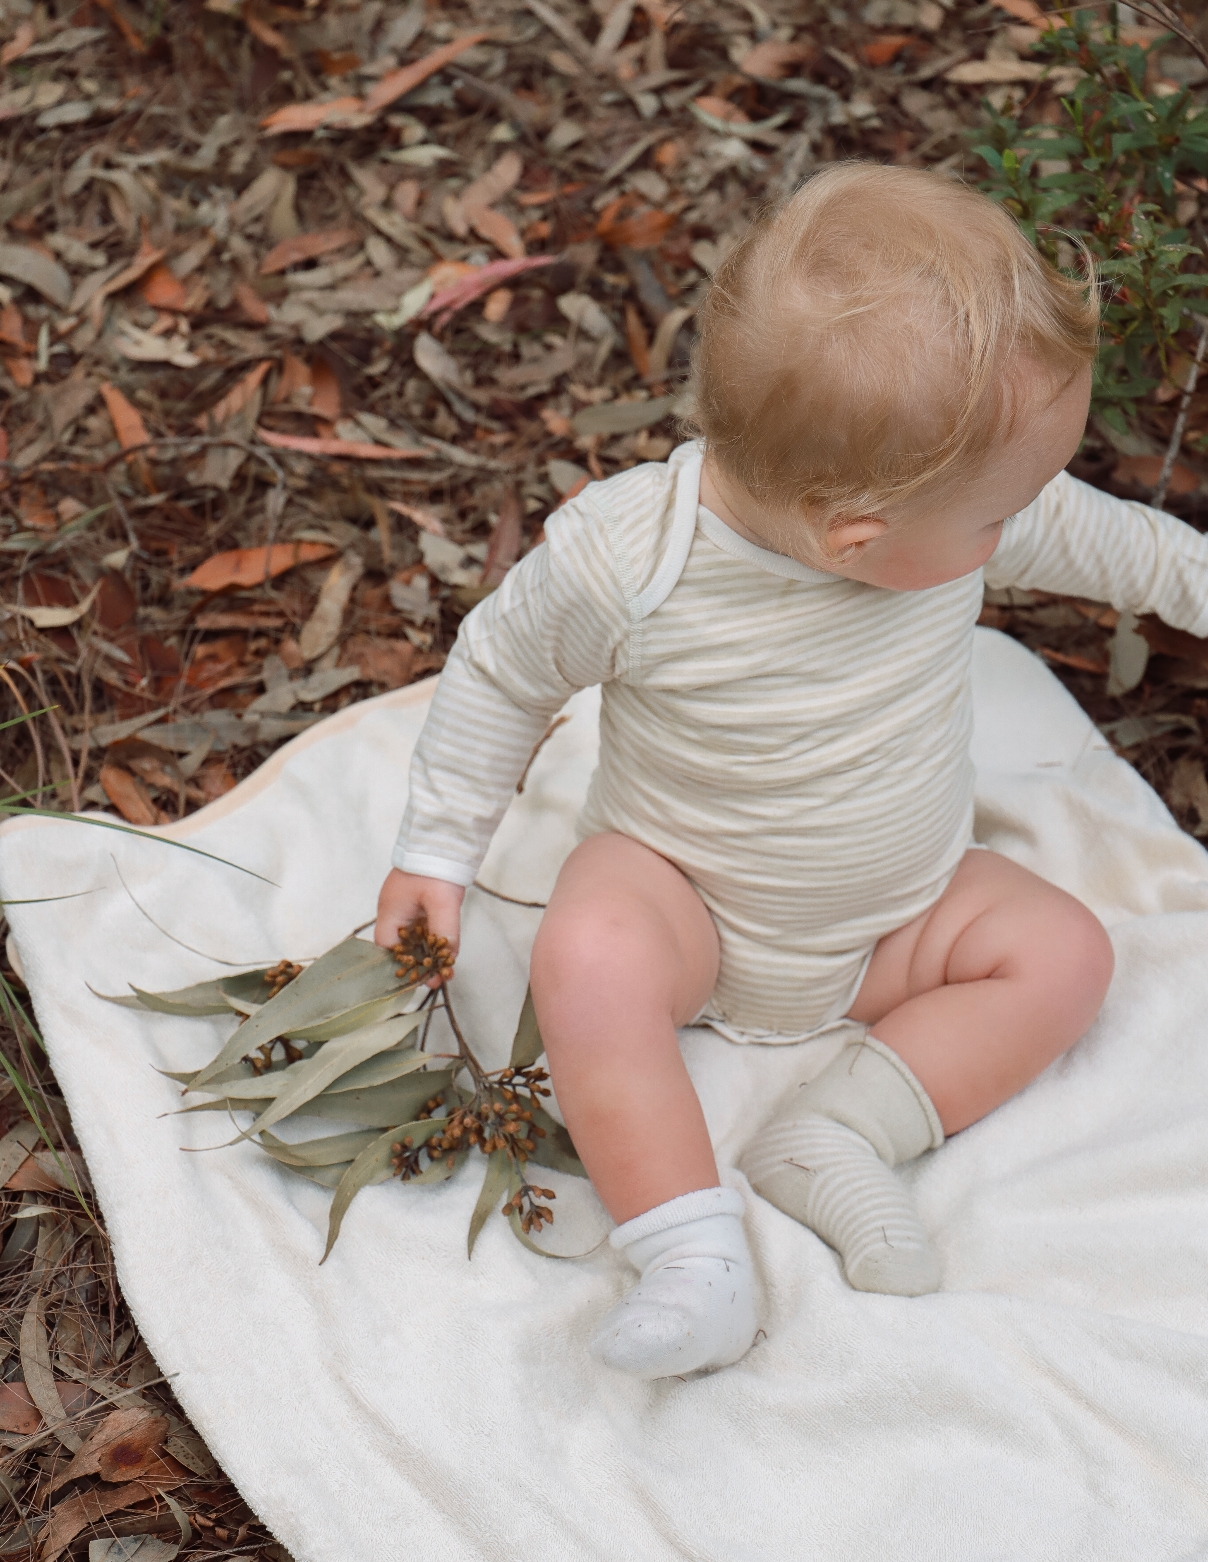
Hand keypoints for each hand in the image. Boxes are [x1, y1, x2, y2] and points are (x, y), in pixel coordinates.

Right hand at [374, 869, 465, 986]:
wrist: (444, 839)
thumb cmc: (435, 869)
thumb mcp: (442, 903)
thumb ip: (445, 931)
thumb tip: (448, 958)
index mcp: (390, 912)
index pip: (386, 948)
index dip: (401, 964)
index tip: (419, 978)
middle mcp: (395, 911)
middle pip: (401, 945)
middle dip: (418, 963)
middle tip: (438, 978)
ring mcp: (407, 905)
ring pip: (414, 936)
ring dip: (428, 952)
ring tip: (445, 969)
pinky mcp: (420, 900)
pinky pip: (424, 926)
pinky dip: (434, 938)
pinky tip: (447, 950)